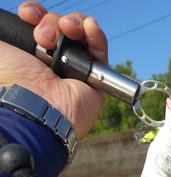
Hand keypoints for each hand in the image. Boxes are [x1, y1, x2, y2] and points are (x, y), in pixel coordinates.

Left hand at [0, 1, 107, 137]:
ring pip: (79, 34)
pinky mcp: (96, 78)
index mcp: (30, 57)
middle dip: (51, 22)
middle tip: (43, 37)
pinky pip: (100, 49)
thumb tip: (3, 27)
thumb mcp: (0, 50)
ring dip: (71, 24)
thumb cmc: (12, 82)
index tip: (28, 16)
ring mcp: (75, 70)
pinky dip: (95, 33)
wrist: (35, 106)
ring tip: (65, 30)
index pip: (38, 26)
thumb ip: (4, 35)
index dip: (35, 14)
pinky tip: (88, 27)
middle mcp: (52, 63)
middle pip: (59, 27)